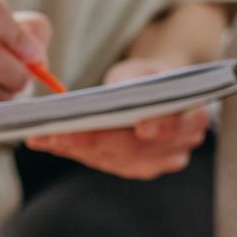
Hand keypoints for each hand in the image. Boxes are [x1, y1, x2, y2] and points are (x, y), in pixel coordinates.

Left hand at [26, 56, 208, 179]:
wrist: (162, 91)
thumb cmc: (154, 76)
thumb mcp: (148, 67)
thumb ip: (135, 79)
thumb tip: (109, 95)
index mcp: (193, 117)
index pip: (179, 126)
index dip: (161, 127)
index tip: (140, 126)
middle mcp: (178, 147)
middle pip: (136, 148)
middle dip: (94, 140)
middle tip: (58, 131)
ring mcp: (156, 163)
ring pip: (115, 159)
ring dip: (77, 148)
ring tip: (43, 136)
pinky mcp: (134, 169)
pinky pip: (103, 162)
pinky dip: (75, 151)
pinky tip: (50, 142)